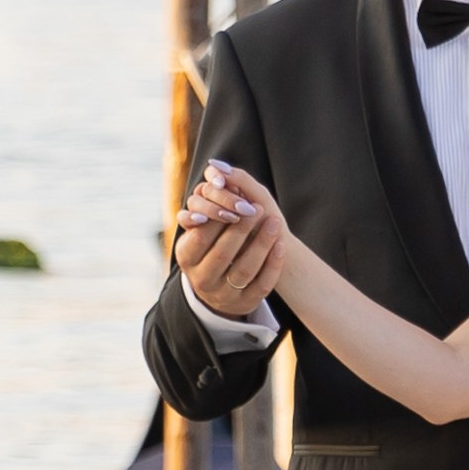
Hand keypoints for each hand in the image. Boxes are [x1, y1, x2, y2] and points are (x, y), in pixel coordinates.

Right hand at [175, 161, 287, 317]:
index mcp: (186, 257)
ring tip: (275, 222)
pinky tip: (281, 244)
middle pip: (221, 254)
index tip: (238, 201)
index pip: (201, 236)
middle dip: (241, 229)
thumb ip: (214, 197)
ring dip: (261, 244)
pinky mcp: (245, 303)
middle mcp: (201, 279)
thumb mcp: (208, 224)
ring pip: (243, 270)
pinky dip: (273, 263)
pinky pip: (261, 285)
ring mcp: (223, 295)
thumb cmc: (216, 242)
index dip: (219, 217)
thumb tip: (218, 166)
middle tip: (258, 209)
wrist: (226, 284)